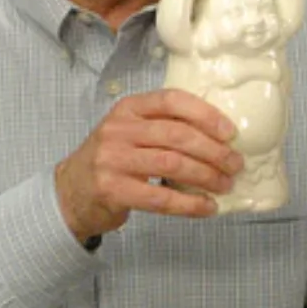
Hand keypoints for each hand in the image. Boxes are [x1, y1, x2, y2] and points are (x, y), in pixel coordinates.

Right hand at [55, 89, 243, 242]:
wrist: (71, 192)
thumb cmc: (115, 159)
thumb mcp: (132, 132)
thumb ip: (164, 126)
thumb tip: (221, 136)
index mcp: (129, 108)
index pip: (171, 100)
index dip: (205, 114)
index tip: (230, 132)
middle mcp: (118, 129)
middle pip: (177, 135)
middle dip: (214, 151)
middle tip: (236, 164)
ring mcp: (112, 159)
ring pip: (172, 164)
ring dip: (206, 176)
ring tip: (226, 184)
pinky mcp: (112, 189)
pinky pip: (160, 197)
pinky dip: (189, 204)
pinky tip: (207, 207)